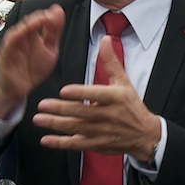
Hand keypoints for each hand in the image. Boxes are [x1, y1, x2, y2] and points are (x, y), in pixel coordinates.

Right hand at [0, 5, 64, 117]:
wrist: (20, 90)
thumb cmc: (33, 69)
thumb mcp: (50, 50)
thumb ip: (53, 32)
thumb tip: (58, 11)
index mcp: (31, 35)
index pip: (38, 21)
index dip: (46, 16)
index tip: (56, 13)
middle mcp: (20, 39)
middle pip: (26, 24)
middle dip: (37, 19)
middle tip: (48, 16)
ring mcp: (11, 47)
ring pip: (16, 33)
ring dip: (25, 26)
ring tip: (36, 22)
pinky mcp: (4, 58)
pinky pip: (7, 48)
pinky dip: (12, 41)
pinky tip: (19, 34)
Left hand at [32, 36, 161, 160]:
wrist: (145, 135)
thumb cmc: (132, 106)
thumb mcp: (124, 82)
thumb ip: (111, 61)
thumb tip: (104, 40)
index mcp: (115, 98)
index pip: (96, 95)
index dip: (80, 93)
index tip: (64, 91)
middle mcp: (108, 115)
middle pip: (81, 112)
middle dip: (60, 109)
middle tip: (42, 105)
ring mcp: (101, 131)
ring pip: (76, 128)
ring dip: (56, 124)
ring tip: (39, 119)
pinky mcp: (97, 144)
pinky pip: (77, 144)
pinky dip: (61, 143)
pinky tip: (46, 140)